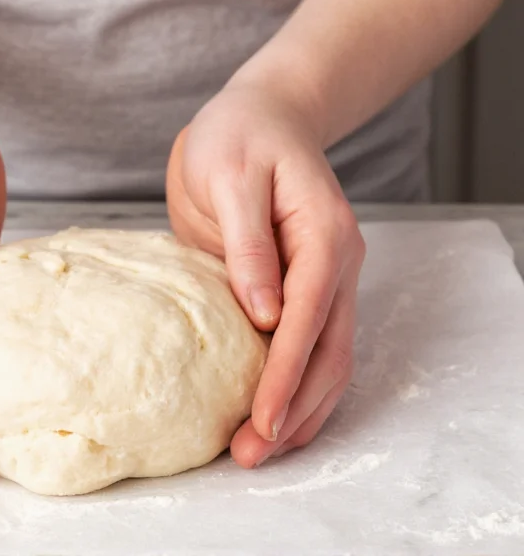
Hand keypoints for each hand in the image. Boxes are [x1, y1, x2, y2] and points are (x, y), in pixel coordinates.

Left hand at [166, 71, 365, 466]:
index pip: (308, 318)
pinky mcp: (303, 286)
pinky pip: (311, 346)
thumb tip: (263, 314)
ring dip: (297, 408)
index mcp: (323, 236)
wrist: (260, 116)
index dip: (284, 374)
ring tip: (259, 450)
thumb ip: (249, 244)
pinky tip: (273, 415)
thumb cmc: (240, 137)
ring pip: (327, 358)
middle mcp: (336, 264)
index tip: (260, 421)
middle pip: (327, 352)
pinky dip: (295, 385)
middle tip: (250, 454)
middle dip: (291, 408)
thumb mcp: (234, 176)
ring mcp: (326, 278)